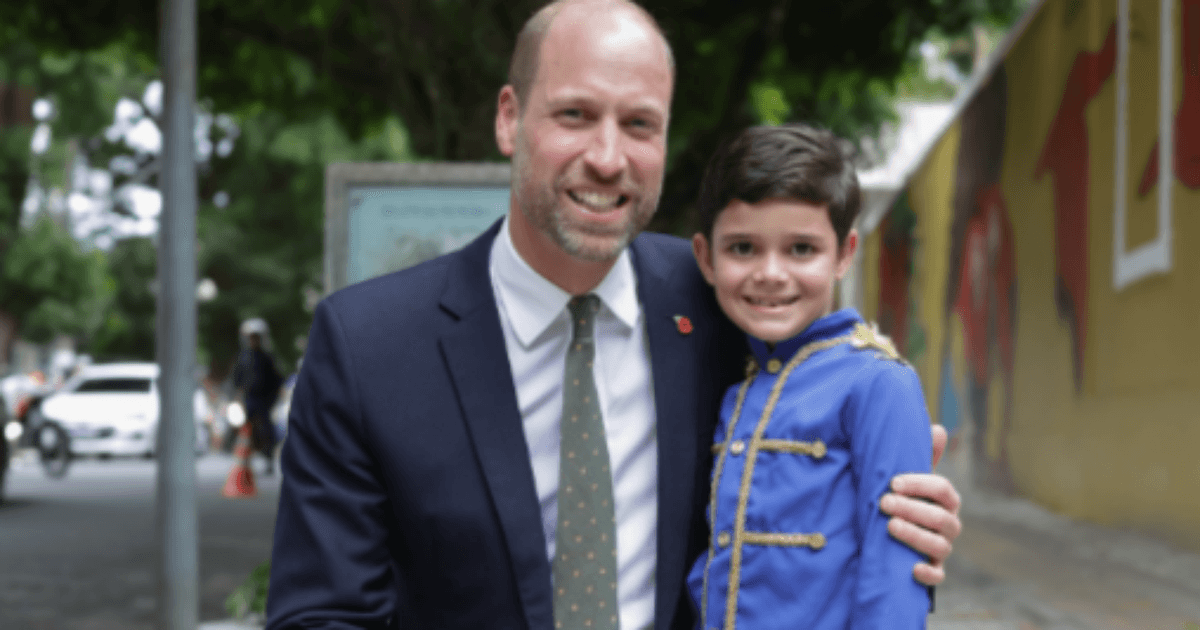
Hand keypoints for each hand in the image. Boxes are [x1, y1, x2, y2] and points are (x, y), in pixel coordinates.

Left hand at [880, 424, 961, 585]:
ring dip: (915, 535)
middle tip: (884, 502)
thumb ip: (922, 456)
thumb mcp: (909, 478)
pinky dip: (928, 573)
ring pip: (940, 546)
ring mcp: (941, 548)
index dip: (920, 484)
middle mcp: (948, 524)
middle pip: (941, 518)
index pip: (942, 490)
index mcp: (945, 500)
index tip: (893, 481)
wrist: (891, 534)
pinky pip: (938, 576)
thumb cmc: (903, 498)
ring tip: (889, 526)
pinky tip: (912, 568)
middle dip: (913, 509)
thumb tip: (938, 428)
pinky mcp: (932, 570)